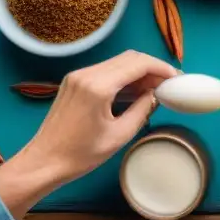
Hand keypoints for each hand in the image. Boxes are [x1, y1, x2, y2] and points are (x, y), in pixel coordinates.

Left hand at [0, 51, 177, 218]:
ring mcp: (78, 75)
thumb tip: (156, 95)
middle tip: (169, 82)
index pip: (138, 64)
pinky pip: (106, 70)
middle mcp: (87, 74)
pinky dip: (124, 76)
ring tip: (155, 88)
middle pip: (129, 58)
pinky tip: (134, 91)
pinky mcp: (74, 81)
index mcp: (98, 86)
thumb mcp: (119, 135)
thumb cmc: (81, 155)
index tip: (177, 78)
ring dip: (138, 71)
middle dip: (152, 67)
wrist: (43, 162)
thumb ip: (142, 110)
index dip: (161, 68)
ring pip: (117, 62)